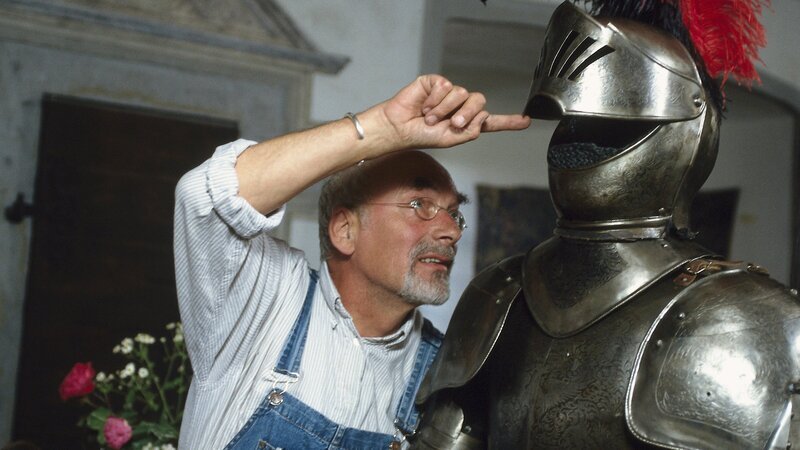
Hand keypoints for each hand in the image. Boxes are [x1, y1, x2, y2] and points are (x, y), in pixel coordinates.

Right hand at [378, 74, 530, 148]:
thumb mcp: (450, 140)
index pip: (491, 122)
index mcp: (466, 123)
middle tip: (452, 124)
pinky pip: (445, 85)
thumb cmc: (421, 135)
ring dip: (445, 109)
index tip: (527, 121)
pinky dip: (436, 99)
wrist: (399, 127)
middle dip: (467, 114)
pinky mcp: (436, 83)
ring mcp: (449, 93)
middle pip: (479, 101)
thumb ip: (470, 131)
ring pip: (462, 93)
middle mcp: (460, 107)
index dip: (509, 122)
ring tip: (429, 117)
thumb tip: (484, 116)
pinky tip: (425, 106)